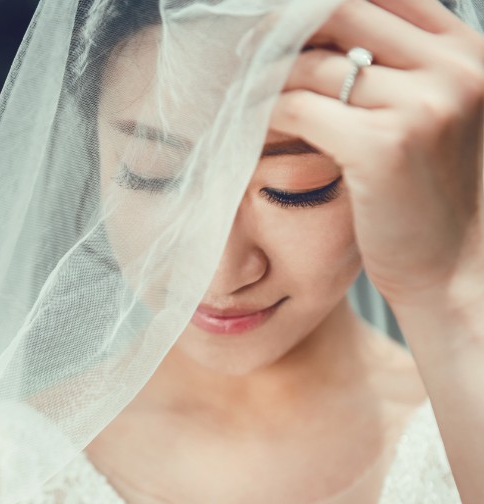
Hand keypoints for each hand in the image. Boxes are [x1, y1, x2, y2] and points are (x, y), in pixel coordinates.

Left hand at [271, 0, 483, 311]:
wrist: (456, 276)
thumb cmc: (435, 208)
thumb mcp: (435, 127)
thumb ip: (402, 79)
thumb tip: (333, 46)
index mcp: (466, 56)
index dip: (324, 5)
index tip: (284, 22)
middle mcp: (451, 69)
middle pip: (345, 12)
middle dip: (288, 27)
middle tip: (248, 46)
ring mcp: (422, 104)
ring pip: (316, 64)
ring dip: (269, 76)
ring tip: (242, 92)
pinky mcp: (383, 146)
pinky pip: (300, 109)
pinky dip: (266, 114)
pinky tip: (251, 128)